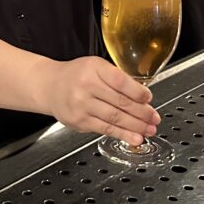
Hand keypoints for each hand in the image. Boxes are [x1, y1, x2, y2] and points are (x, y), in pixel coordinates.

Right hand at [39, 57, 159, 145]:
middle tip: (155, 118)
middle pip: (120, 102)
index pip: (120, 81)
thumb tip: (142, 97)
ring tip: (149, 130)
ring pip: (114, 118)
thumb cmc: (76, 75)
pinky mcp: (80, 121)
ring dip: (135, 126)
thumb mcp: (95, 66)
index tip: (149, 98)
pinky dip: (122, 134)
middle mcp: (86, 85)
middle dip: (142, 112)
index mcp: (94, 68)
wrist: (49, 86)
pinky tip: (134, 137)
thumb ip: (115, 78)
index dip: (138, 92)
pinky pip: (105, 129)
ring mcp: (82, 105)